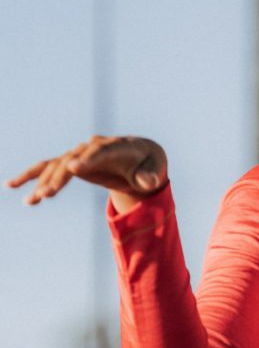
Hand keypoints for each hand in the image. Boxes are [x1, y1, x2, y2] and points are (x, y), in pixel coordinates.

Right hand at [5, 135, 167, 213]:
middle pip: (73, 160)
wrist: (139, 156)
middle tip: (46, 194)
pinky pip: (49, 168)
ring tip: (32, 200)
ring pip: (57, 165)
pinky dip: (32, 177)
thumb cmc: (149, 163)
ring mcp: (80, 154)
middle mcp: (93, 147)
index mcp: (116, 147)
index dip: (87, 159)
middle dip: (59, 177)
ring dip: (42, 181)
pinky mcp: (71, 163)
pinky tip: (13, 186)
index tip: (73, 168)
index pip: (99, 152)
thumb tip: (149, 182)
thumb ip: (152, 175)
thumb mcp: (155, 168)